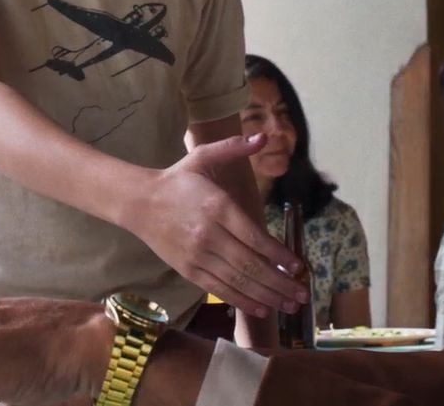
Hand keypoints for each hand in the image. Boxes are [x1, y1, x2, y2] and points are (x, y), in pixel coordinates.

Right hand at [129, 134, 306, 317]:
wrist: (140, 202)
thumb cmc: (178, 179)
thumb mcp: (203, 155)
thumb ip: (235, 146)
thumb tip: (263, 136)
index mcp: (218, 207)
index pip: (255, 238)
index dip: (279, 256)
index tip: (299, 267)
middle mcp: (209, 235)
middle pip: (250, 265)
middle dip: (280, 283)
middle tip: (303, 295)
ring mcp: (198, 256)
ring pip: (238, 282)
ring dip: (267, 296)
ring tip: (290, 306)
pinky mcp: (188, 270)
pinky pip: (219, 289)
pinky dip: (242, 301)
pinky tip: (261, 307)